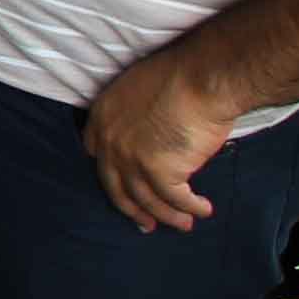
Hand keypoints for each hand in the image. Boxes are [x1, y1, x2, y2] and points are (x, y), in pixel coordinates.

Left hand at [81, 39, 243, 234]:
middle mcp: (110, 141)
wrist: (203, 77)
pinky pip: (176, 199)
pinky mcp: (160, 172)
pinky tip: (203, 210)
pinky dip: (191, 208)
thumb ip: (135, 117)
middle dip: (133, 208)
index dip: (111, 171)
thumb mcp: (140, 89)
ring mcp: (133, 159)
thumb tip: (150, 137)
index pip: (94, 152)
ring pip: (147, 198)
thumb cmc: (182, 74)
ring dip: (167, 215)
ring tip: (184, 224)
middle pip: (116, 186)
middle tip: (145, 223)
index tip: (122, 185)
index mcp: (102, 116)